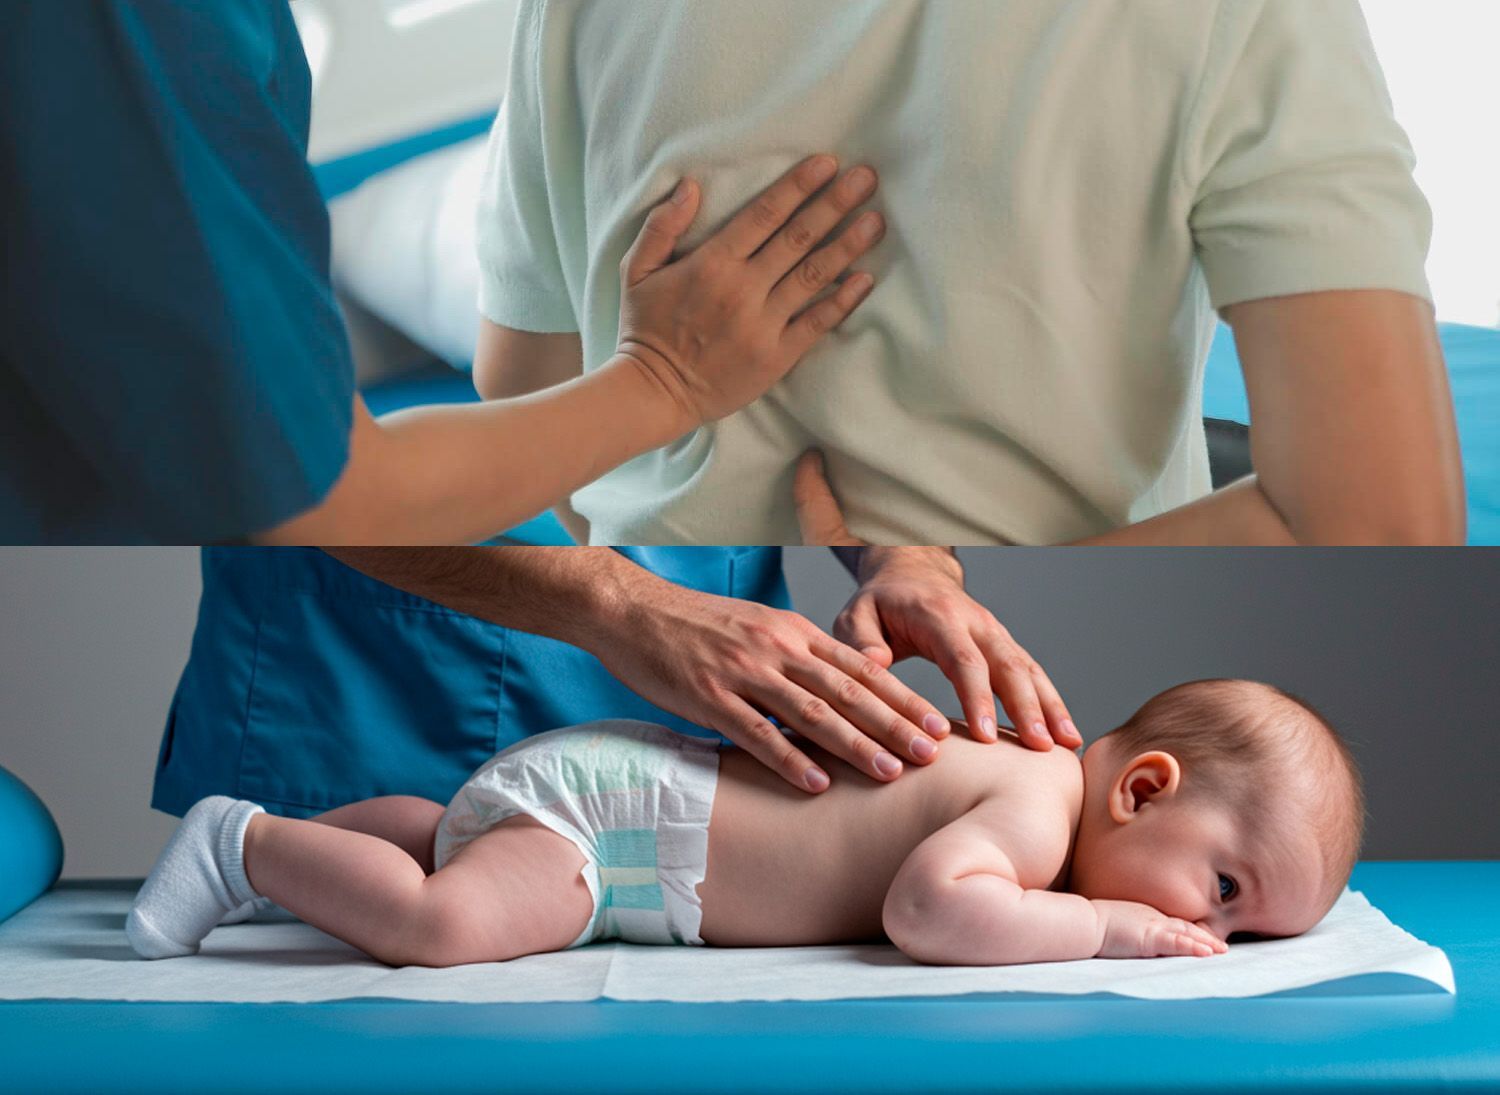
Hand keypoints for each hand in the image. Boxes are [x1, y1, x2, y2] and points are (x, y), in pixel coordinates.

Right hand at [583, 579, 951, 792]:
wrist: (630, 608)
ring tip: (889, 772)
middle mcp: (776, 648)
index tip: (937, 724)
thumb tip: (834, 694)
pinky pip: (756, 732)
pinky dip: (789, 759)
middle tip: (932, 754)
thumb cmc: (693, 625)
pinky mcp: (709, 696)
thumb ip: (795, 657)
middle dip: (895, 723)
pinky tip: (815, 783)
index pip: (861, 667)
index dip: (902, 698)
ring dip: (854, 744)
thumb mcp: (756, 628)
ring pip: (811, 711)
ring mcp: (743, 671)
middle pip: (849, 690)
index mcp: (792, 631)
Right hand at [616, 156, 884, 426]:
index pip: (765, 215)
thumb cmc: (645, 329)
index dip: (798, 186)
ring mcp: (763, 324)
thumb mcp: (636, 270)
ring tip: (876, 220)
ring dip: (848, 245)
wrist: (653, 393)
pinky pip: (817, 323)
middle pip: (798, 238)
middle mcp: (743, 289)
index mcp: (712, 263)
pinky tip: (866, 278)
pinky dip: (843, 301)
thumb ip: (662, 226)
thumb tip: (690, 186)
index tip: (827, 163)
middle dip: (835, 204)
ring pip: (814, 275)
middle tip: (866, 178)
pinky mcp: (777, 356)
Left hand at [795, 453, 1081, 750]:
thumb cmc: (879, 603)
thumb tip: (876, 664)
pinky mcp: (1003, 646)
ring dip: (1050, 707)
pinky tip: (1064, 734)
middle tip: (1040, 747)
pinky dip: (1050, 702)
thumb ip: (861, 639)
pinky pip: (1032, 673)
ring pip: (1029, 669)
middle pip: (1008, 666)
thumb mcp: (856, 614)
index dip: (978, 698)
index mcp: (939, 617)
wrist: (911, 574)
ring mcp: (995, 633)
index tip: (987, 736)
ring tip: (1068, 746)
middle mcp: (976, 623)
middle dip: (1027, 707)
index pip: (964, 659)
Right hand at [1091, 899, 1226, 958]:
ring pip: (1185, 934)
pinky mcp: (1148, 938)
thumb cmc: (1090, 924)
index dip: (1189, 930)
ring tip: (1222, 951)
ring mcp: (1151, 927)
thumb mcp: (1112, 924)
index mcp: (1143, 915)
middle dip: (1204, 935)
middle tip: (1221, 946)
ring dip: (1205, 942)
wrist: (1082, 922)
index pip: (1171, 923)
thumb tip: (1125, 937)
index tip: (1203, 936)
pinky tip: (1207, 952)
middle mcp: (1151, 918)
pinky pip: (1176, 943)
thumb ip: (1124, 929)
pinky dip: (1193, 947)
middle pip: (1184, 926)